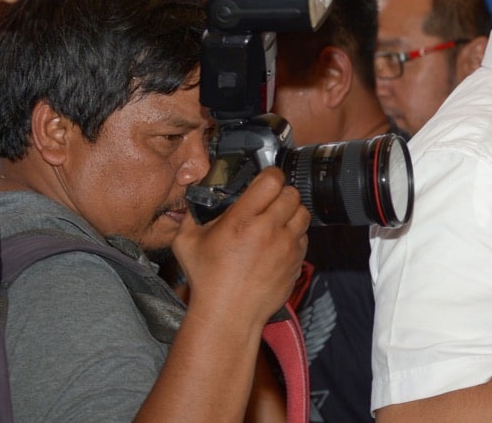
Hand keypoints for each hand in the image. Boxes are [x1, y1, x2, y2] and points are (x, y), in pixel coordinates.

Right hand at [174, 168, 308, 326]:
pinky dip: (294, 235)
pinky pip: (304, 237)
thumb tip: (195, 199)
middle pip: (292, 193)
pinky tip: (279, 242)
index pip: (271, 180)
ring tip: (276, 220)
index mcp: (242, 220)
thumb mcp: (186, 243)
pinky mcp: (297, 261)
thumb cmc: (208, 281)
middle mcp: (269, 230)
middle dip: (281, 193)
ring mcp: (286, 246)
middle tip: (270, 201)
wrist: (229, 315)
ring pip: (303, 213)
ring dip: (292, 212)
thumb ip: (190, 216)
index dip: (270, 175)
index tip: (265, 180)